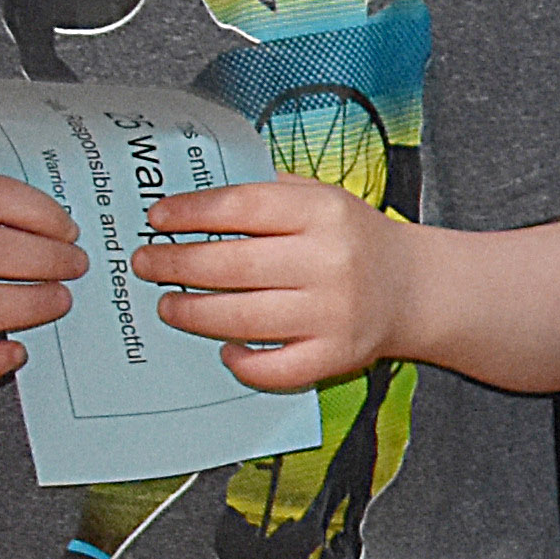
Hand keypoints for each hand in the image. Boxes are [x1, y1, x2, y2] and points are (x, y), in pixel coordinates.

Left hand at [131, 177, 418, 388]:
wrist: (413, 288)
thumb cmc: (352, 239)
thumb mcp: (320, 196)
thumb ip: (264, 190)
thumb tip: (188, 199)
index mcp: (324, 212)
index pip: (240, 206)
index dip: (190, 212)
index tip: (156, 218)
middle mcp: (331, 262)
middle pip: (231, 265)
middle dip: (174, 264)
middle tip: (146, 264)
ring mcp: (334, 314)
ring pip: (241, 319)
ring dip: (191, 312)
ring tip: (168, 305)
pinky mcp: (336, 356)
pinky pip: (274, 368)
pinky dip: (241, 362)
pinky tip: (226, 348)